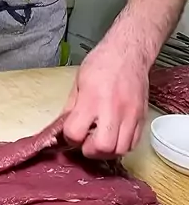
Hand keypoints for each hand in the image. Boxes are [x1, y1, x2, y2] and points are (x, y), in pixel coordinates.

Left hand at [62, 42, 148, 158]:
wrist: (128, 53)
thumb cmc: (102, 63)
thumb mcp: (78, 83)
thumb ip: (71, 108)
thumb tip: (62, 129)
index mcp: (92, 99)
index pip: (76, 133)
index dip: (70, 137)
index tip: (71, 132)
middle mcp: (113, 109)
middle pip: (102, 148)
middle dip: (90, 150)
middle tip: (87, 142)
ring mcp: (130, 115)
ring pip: (120, 150)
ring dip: (107, 151)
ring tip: (100, 140)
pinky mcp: (142, 117)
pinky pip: (133, 143)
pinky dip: (122, 146)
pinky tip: (114, 136)